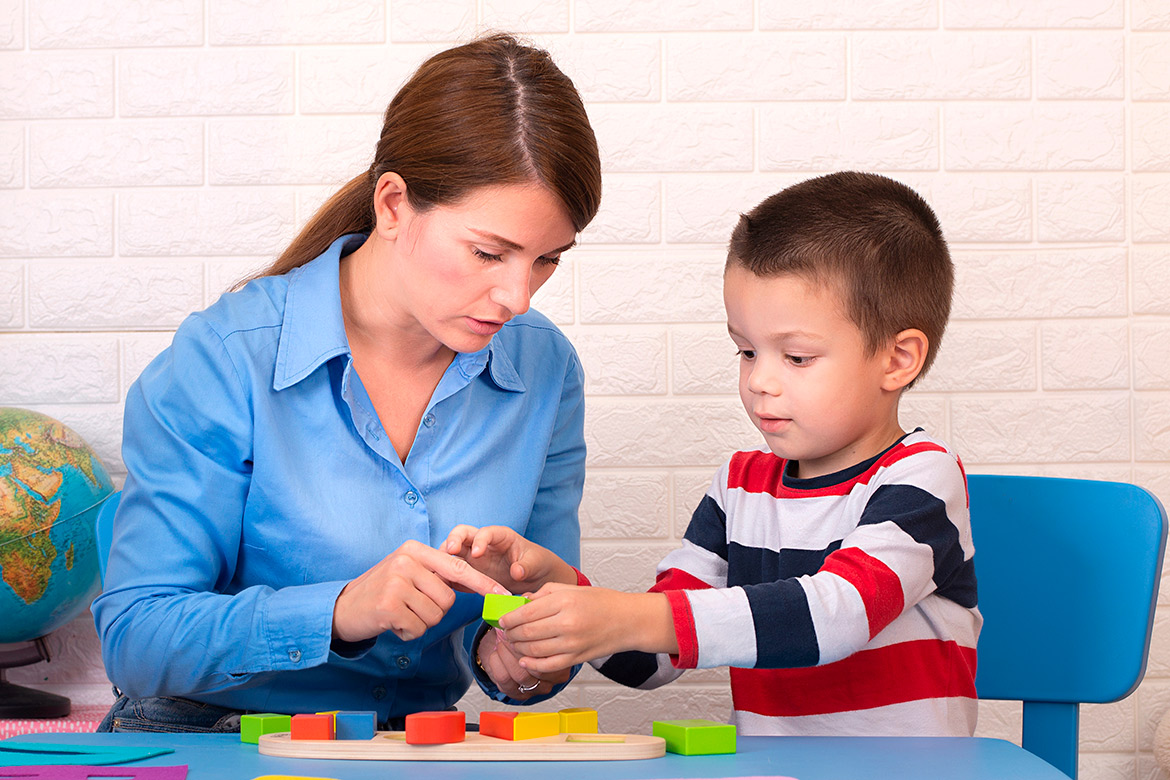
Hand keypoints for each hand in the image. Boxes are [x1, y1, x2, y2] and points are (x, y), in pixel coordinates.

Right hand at [332, 539, 507, 643]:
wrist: (341, 608)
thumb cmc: (380, 592)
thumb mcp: (408, 573)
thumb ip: (437, 574)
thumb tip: (477, 584)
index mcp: (415, 550)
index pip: (459, 567)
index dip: (483, 583)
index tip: (503, 595)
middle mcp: (406, 561)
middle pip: (448, 598)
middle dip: (434, 610)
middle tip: (410, 607)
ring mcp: (396, 582)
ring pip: (435, 615)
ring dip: (420, 622)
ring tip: (399, 613)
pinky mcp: (388, 605)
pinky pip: (417, 627)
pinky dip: (407, 632)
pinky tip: (391, 622)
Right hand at [442, 525, 576, 593]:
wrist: (532, 577)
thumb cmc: (535, 563)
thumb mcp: (535, 563)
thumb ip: (526, 566)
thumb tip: (517, 571)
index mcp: (500, 536)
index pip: (486, 532)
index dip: (480, 540)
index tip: (477, 552)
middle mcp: (482, 543)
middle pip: (461, 534)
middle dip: (453, 540)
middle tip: (449, 551)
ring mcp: (472, 557)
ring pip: (451, 552)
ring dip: (444, 559)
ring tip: (439, 570)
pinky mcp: (467, 572)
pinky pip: (452, 572)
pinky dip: (445, 577)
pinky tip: (442, 585)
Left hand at [498, 584, 677, 674]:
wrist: (627, 620)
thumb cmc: (601, 602)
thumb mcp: (571, 588)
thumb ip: (543, 594)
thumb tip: (519, 603)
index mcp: (564, 602)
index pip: (525, 613)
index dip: (508, 618)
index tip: (502, 619)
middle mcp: (567, 623)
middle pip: (526, 633)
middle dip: (510, 634)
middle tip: (505, 632)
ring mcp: (572, 644)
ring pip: (533, 651)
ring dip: (517, 649)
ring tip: (513, 643)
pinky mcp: (576, 659)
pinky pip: (547, 665)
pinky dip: (531, 664)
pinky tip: (524, 659)